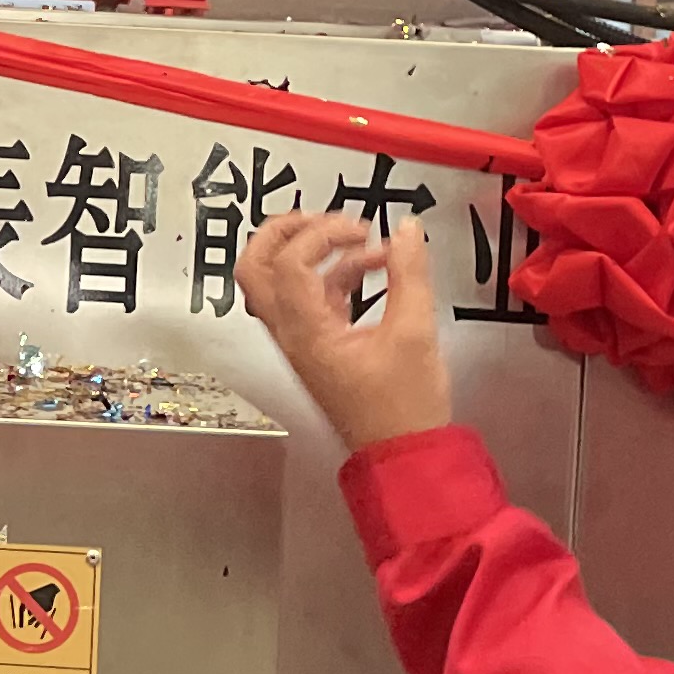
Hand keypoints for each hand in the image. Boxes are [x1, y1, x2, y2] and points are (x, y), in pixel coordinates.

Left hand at [238, 211, 453, 451]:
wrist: (404, 456)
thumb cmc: (404, 409)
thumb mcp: (416, 334)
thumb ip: (410, 276)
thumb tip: (406, 231)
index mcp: (306, 334)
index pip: (289, 264)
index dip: (322, 233)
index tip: (361, 228)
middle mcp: (293, 335)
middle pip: (257, 269)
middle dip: (285, 232)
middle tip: (324, 218)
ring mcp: (303, 341)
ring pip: (285, 282)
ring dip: (319, 253)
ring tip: (367, 242)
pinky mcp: (321, 346)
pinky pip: (315, 298)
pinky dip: (338, 274)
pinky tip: (376, 268)